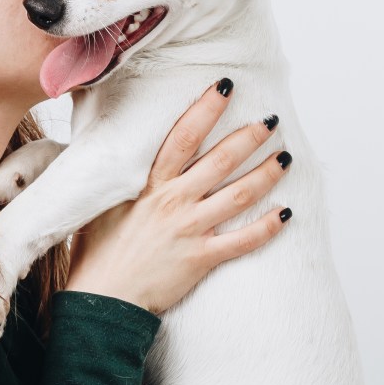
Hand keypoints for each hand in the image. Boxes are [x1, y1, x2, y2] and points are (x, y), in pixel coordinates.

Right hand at [64, 78, 290, 312]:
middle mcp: (173, 201)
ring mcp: (190, 229)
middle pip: (219, 161)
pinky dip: (266, 228)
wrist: (102, 297)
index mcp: (149, 184)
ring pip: (238, 196)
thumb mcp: (102, 202)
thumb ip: (118, 177)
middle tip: (271, 121)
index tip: (224, 87)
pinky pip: (241, 242)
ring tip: (286, 159)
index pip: (182, 137)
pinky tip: (286, 214)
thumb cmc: (97, 250)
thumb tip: (117, 149)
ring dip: (265, 176)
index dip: (204, 110)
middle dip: (248, 138)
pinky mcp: (201, 258)